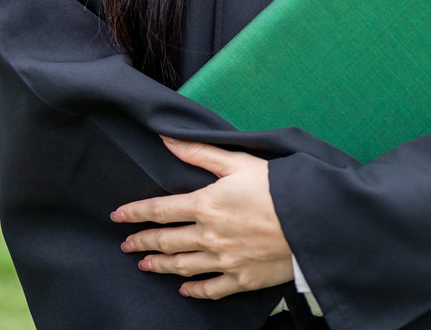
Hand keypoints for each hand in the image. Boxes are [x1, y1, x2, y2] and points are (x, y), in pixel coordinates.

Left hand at [113, 137, 294, 299]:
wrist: (312, 221)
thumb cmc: (277, 186)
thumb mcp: (238, 161)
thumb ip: (199, 151)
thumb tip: (166, 138)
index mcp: (205, 205)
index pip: (159, 210)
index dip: (135, 214)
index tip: (118, 217)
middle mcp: (209, 236)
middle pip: (166, 241)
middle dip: (143, 242)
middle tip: (126, 245)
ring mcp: (224, 261)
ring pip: (183, 267)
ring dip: (161, 266)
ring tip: (145, 266)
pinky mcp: (243, 279)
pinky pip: (212, 290)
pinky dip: (195, 290)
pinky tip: (185, 290)